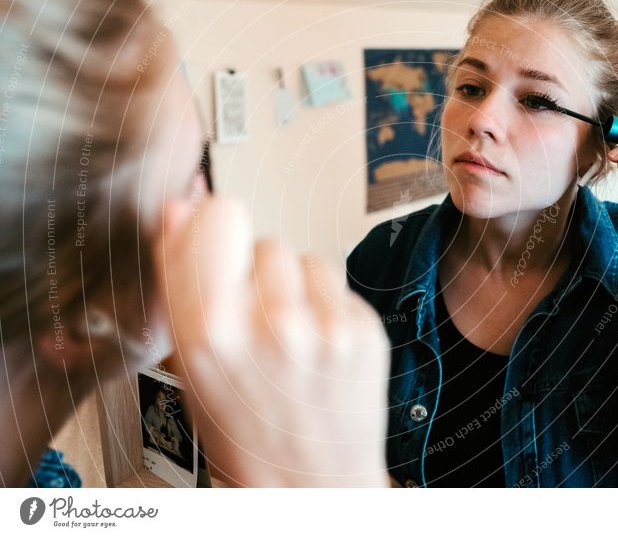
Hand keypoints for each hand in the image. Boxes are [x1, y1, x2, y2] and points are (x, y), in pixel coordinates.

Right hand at [155, 197, 389, 486]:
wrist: (313, 483)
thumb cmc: (247, 432)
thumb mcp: (192, 365)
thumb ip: (181, 281)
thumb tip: (179, 209)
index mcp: (211, 335)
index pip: (218, 220)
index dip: (217, 227)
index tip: (218, 238)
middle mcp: (271, 326)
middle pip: (265, 241)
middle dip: (257, 272)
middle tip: (258, 319)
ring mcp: (324, 328)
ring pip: (304, 258)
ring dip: (296, 285)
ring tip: (292, 335)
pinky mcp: (363, 330)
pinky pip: (338, 284)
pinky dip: (327, 304)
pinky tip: (320, 344)